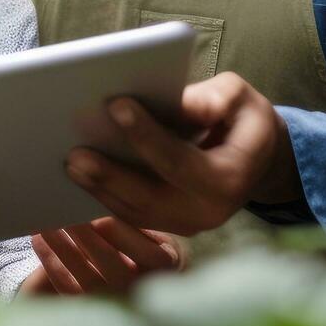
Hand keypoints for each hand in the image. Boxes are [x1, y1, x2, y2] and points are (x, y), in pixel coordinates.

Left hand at [21, 217, 183, 295]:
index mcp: (168, 264)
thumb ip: (135, 215)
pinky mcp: (91, 309)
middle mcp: (145, 288)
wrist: (138, 274)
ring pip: (87, 279)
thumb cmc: (145, 238)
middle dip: (87, 237)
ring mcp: (116, 303)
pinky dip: (52, 263)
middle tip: (65, 210)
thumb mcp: (153, 226)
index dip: (123, 237)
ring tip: (46, 221)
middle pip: (114, 265)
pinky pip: (68, 289)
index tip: (100, 218)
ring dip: (63, 248)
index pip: (151, 257)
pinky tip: (39, 239)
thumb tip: (103, 185)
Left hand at [63, 72, 298, 234]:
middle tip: (75, 152)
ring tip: (69, 163)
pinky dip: (104, 195)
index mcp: (229, 180)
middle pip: (150, 197)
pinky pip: (131, 215)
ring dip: (100, 188)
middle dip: (111, 174)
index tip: (115, 104)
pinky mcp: (168, 226)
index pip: (179, 161)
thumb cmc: (243, 122)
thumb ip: (215, 100)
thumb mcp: (240, 100)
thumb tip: (178, 102)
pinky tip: (79, 176)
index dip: (146, 135)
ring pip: (135, 211)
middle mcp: (208, 212)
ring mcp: (187, 225)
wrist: (256, 159)